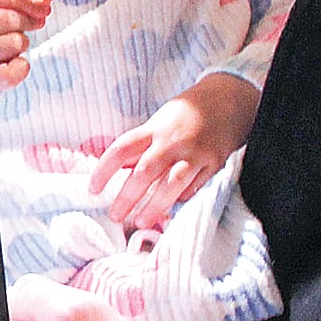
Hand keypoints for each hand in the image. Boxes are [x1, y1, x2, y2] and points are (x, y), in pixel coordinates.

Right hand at [0, 0, 62, 102]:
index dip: (31, 2)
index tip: (43, 9)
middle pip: (11, 18)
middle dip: (27, 23)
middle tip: (25, 30)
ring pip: (15, 43)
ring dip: (22, 45)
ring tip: (10, 48)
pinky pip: (15, 71)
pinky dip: (22, 68)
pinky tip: (12, 66)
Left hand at [90, 72, 260, 228]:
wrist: (227, 99)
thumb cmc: (185, 115)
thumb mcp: (158, 123)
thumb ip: (141, 147)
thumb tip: (119, 172)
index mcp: (153, 129)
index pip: (121, 150)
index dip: (103, 171)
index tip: (93, 189)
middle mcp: (172, 141)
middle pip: (144, 172)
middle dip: (127, 197)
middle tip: (115, 216)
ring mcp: (194, 153)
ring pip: (171, 184)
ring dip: (155, 206)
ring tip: (141, 222)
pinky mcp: (214, 163)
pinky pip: (195, 186)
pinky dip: (182, 199)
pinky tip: (173, 209)